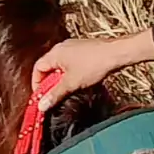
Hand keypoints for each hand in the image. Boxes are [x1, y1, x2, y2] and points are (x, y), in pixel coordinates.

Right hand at [32, 30, 153, 111]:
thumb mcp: (71, 83)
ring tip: (66, 90)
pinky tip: (77, 82)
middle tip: (53, 96)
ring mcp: (73, 47)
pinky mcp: (82, 50)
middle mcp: (62, 47)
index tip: (41, 97)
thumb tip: (41, 105)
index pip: (38, 68)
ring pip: (59, 65)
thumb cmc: (93, 64)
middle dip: (49, 83)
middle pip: (48, 67)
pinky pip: (69, 63)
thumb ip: (55, 94)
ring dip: (60, 79)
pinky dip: (69, 73)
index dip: (37, 83)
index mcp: (55, 53)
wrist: (115, 54)